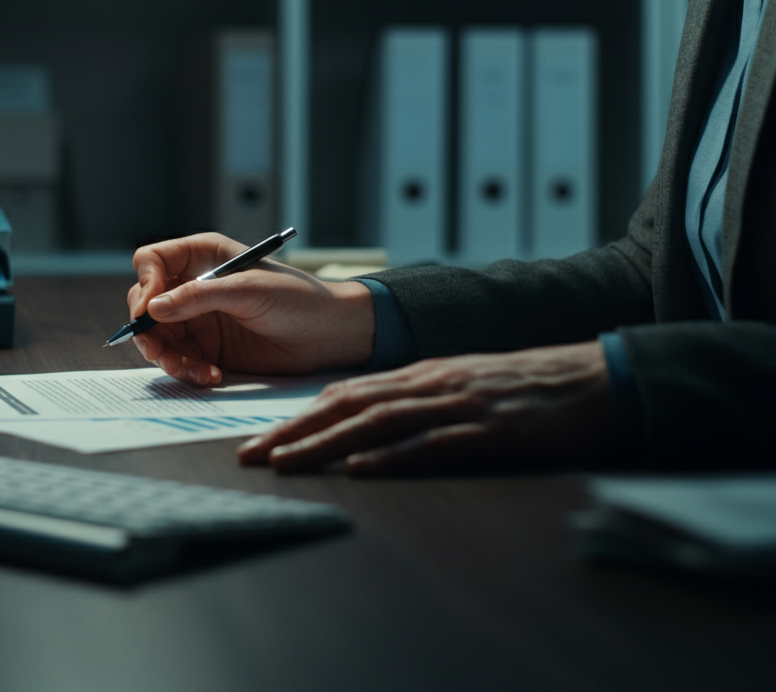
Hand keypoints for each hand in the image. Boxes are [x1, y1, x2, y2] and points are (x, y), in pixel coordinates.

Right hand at [127, 232, 374, 385]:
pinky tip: (211, 376)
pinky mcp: (208, 348)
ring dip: (168, 356)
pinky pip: (180, 360)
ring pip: (158, 336)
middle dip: (148, 328)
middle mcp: (194, 284)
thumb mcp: (248, 291)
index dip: (145, 284)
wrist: (330, 334)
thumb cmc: (298, 298)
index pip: (152, 261)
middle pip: (146, 302)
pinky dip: (187, 371)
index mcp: (203, 255)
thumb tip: (152, 308)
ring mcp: (199, 318)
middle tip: (160, 351)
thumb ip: (199, 297)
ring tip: (195, 369)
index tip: (149, 310)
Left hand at [237, 341, 622, 474]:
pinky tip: (360, 468)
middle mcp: (429, 383)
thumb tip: (368, 424)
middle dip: (294, 432)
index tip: (263, 439)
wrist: (590, 381)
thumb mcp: (462, 383)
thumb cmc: (526, 386)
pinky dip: (391, 457)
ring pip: (377, 423)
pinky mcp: (486, 431)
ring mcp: (456, 405)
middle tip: (251, 455)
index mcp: (421, 373)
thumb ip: (417, 398)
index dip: (299, 417)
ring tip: (286, 462)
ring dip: (325, 444)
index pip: (345, 393)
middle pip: (347, 406)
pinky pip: (430, 444)